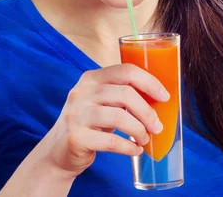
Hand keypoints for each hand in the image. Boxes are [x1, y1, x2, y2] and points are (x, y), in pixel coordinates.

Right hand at [40, 64, 169, 176]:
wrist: (58, 151)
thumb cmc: (89, 123)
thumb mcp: (102, 102)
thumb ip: (122, 94)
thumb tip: (159, 97)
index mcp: (91, 78)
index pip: (126, 70)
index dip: (149, 82)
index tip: (164, 96)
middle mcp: (82, 92)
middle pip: (125, 94)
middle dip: (147, 111)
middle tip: (157, 126)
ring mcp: (76, 114)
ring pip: (119, 117)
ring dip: (139, 130)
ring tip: (144, 138)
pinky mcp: (76, 137)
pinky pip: (110, 141)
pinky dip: (128, 147)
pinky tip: (135, 150)